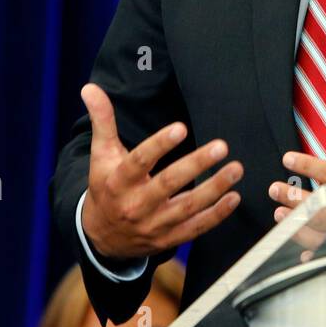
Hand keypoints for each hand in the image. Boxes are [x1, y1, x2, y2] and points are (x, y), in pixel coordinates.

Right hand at [79, 83, 242, 259]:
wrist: (102, 237)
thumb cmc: (106, 187)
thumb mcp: (101, 155)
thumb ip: (102, 121)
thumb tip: (90, 88)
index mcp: (118, 182)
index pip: (139, 161)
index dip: (159, 145)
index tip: (181, 128)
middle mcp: (136, 205)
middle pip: (168, 183)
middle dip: (196, 165)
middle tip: (220, 146)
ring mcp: (154, 224)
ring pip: (187, 207)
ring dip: (214, 188)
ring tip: (235, 169)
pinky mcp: (169, 238)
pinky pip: (196, 228)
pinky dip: (217, 215)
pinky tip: (234, 197)